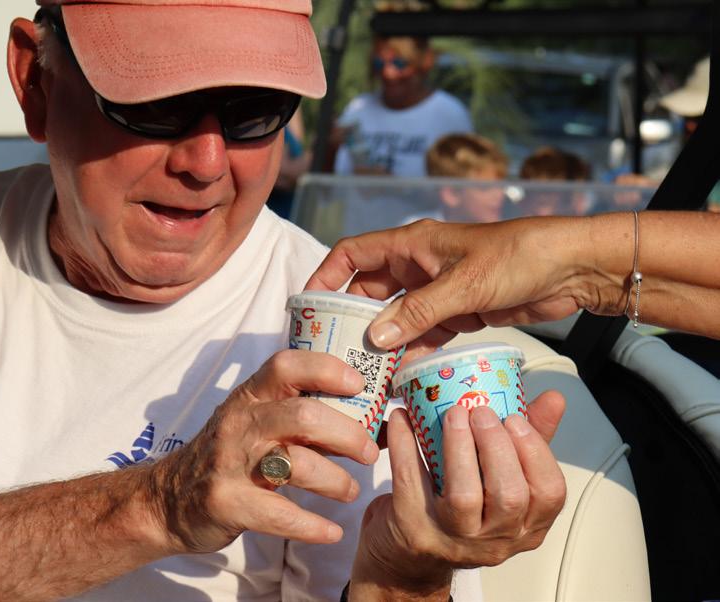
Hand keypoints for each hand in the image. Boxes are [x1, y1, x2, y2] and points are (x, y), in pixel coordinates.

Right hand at [149, 350, 379, 553]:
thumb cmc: (225, 457)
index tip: (359, 385)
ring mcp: (231, 463)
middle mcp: (240, 424)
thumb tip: (365, 417)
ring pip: (299, 465)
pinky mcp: (228, 502)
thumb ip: (297, 416)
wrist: (167, 500)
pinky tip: (331, 532)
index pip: (286, 366)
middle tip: (369, 453)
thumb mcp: (251, 423)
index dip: (326, 370)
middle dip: (348, 435)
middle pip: (305, 416)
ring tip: (351, 491)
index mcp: (249, 398)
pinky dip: (313, 526)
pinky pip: (281, 515)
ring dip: (337, 481)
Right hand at [305, 218, 601, 351]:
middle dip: (350, 317)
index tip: (308, 306)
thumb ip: (417, 312)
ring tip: (361, 371)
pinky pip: (424, 334)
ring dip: (381, 340)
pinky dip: (411, 351)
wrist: (572, 267)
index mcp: (412, 244)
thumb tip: (375, 338)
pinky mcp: (459, 312)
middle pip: (368, 290)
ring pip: (395, 316)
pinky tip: (400, 375)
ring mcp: (437, 291)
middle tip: (331, 350)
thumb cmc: (517, 257)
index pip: (353, 254)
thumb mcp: (463, 285)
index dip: (326, 276)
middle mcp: (418, 265)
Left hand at [350, 392, 566, 597]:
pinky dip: (406, 445)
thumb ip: (527, 443)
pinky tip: (404, 419)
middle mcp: (494, 539)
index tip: (515, 418)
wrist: (407, 560)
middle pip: (509, 496)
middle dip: (497, 447)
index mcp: (525, 527)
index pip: (550, 494)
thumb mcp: (500, 484)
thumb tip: (552, 399)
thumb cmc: (458, 514)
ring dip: (460, 448)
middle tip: (481, 412)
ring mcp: (452, 538)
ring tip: (454, 414)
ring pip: (464, 497)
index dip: (535, 452)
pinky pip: (411, 481)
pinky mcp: (412, 528)